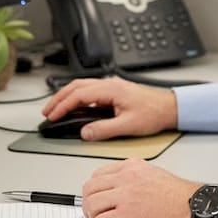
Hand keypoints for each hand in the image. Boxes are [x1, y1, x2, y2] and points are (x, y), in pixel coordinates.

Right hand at [41, 76, 176, 140]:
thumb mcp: (128, 126)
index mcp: (111, 89)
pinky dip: (77, 98)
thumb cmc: (154, 113)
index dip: (63, 106)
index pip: (79, 95)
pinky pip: (90, 91)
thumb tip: (85, 132)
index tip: (52, 116)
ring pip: (81, 87)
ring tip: (55, 109)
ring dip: (66, 97)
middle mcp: (109, 84)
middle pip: (76, 86)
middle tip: (46, 112)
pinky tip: (74, 107)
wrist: (170, 107)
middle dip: (58, 99)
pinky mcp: (114, 91)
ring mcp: (111, 86)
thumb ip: (104, 129)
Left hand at [81, 158, 199, 217]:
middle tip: (98, 216)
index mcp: (133, 167)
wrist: (197, 211)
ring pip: (91, 206)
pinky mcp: (127, 216)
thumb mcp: (155, 177)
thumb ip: (134, 180)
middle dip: (90, 205)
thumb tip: (115, 194)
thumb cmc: (182, 200)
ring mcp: (126, 196)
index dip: (96, 192)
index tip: (101, 202)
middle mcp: (127, 178)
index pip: (98, 175)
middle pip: (89, 189)